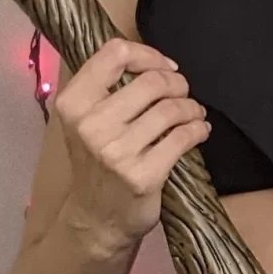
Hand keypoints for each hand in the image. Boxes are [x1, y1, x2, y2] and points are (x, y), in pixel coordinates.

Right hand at [52, 36, 209, 249]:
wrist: (97, 220)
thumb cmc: (97, 163)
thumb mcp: (85, 121)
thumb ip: (106, 88)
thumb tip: (154, 61)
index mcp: (73, 104)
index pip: (115, 53)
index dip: (148, 54)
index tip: (164, 66)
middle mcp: (91, 126)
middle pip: (152, 81)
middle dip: (177, 84)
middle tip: (183, 93)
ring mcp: (117, 152)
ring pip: (171, 109)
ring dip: (191, 108)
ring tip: (193, 113)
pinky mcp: (143, 175)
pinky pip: (183, 138)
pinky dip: (198, 130)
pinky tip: (198, 131)